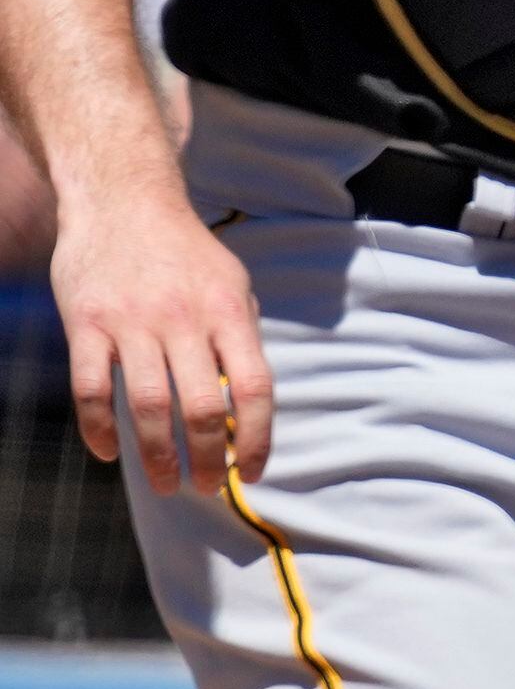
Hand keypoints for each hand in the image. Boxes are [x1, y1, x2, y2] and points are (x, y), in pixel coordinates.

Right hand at [49, 185, 268, 493]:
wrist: (122, 200)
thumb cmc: (186, 253)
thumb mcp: (233, 285)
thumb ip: (241, 341)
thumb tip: (248, 407)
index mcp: (228, 314)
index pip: (254, 390)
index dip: (255, 439)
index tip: (251, 472)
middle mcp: (183, 320)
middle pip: (200, 408)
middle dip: (206, 459)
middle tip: (206, 487)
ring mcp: (131, 323)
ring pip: (148, 407)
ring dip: (158, 456)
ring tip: (166, 484)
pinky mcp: (85, 323)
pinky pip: (91, 389)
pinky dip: (99, 428)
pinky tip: (108, 453)